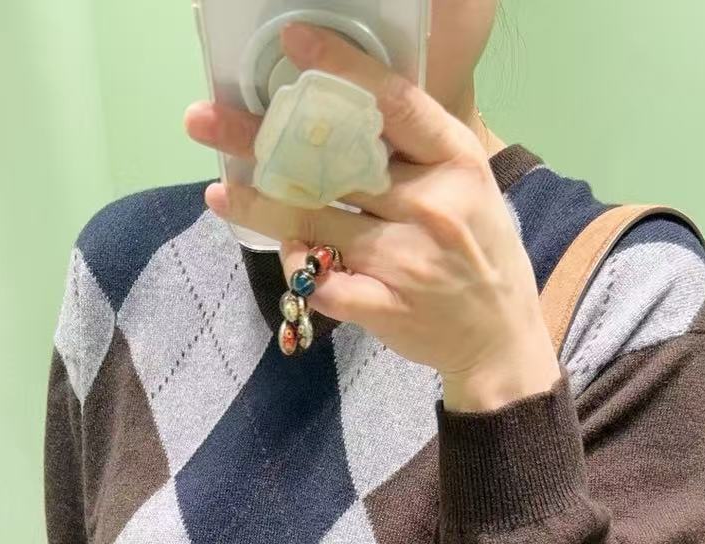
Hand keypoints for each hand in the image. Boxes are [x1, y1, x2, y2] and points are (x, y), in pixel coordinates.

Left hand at [184, 21, 560, 410]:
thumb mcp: (470, 186)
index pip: (391, 103)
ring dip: (261, 206)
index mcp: (454, 162)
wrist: (499, 341)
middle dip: (261, 139)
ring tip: (222, 193)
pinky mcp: (385, 307)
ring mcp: (404, 260)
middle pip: (333, 161)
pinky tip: (285, 253)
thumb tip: (349, 109)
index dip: (340, 68)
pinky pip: (322, 282)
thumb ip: (418, 151)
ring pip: (314, 222)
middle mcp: (429, 205)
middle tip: (205, 119)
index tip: (294, 41)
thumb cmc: (482, 254)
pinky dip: (299, 268)